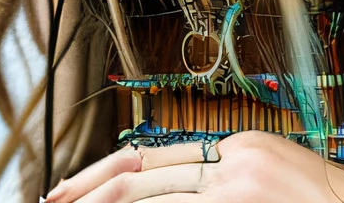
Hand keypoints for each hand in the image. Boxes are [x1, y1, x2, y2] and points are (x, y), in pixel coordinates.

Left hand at [46, 130, 343, 200]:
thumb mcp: (275, 184)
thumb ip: (226, 184)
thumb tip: (169, 194)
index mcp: (239, 146)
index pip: (150, 156)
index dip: (100, 176)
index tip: (68, 193)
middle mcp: (235, 160)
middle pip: (139, 175)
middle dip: (88, 195)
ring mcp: (239, 189)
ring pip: (152, 201)